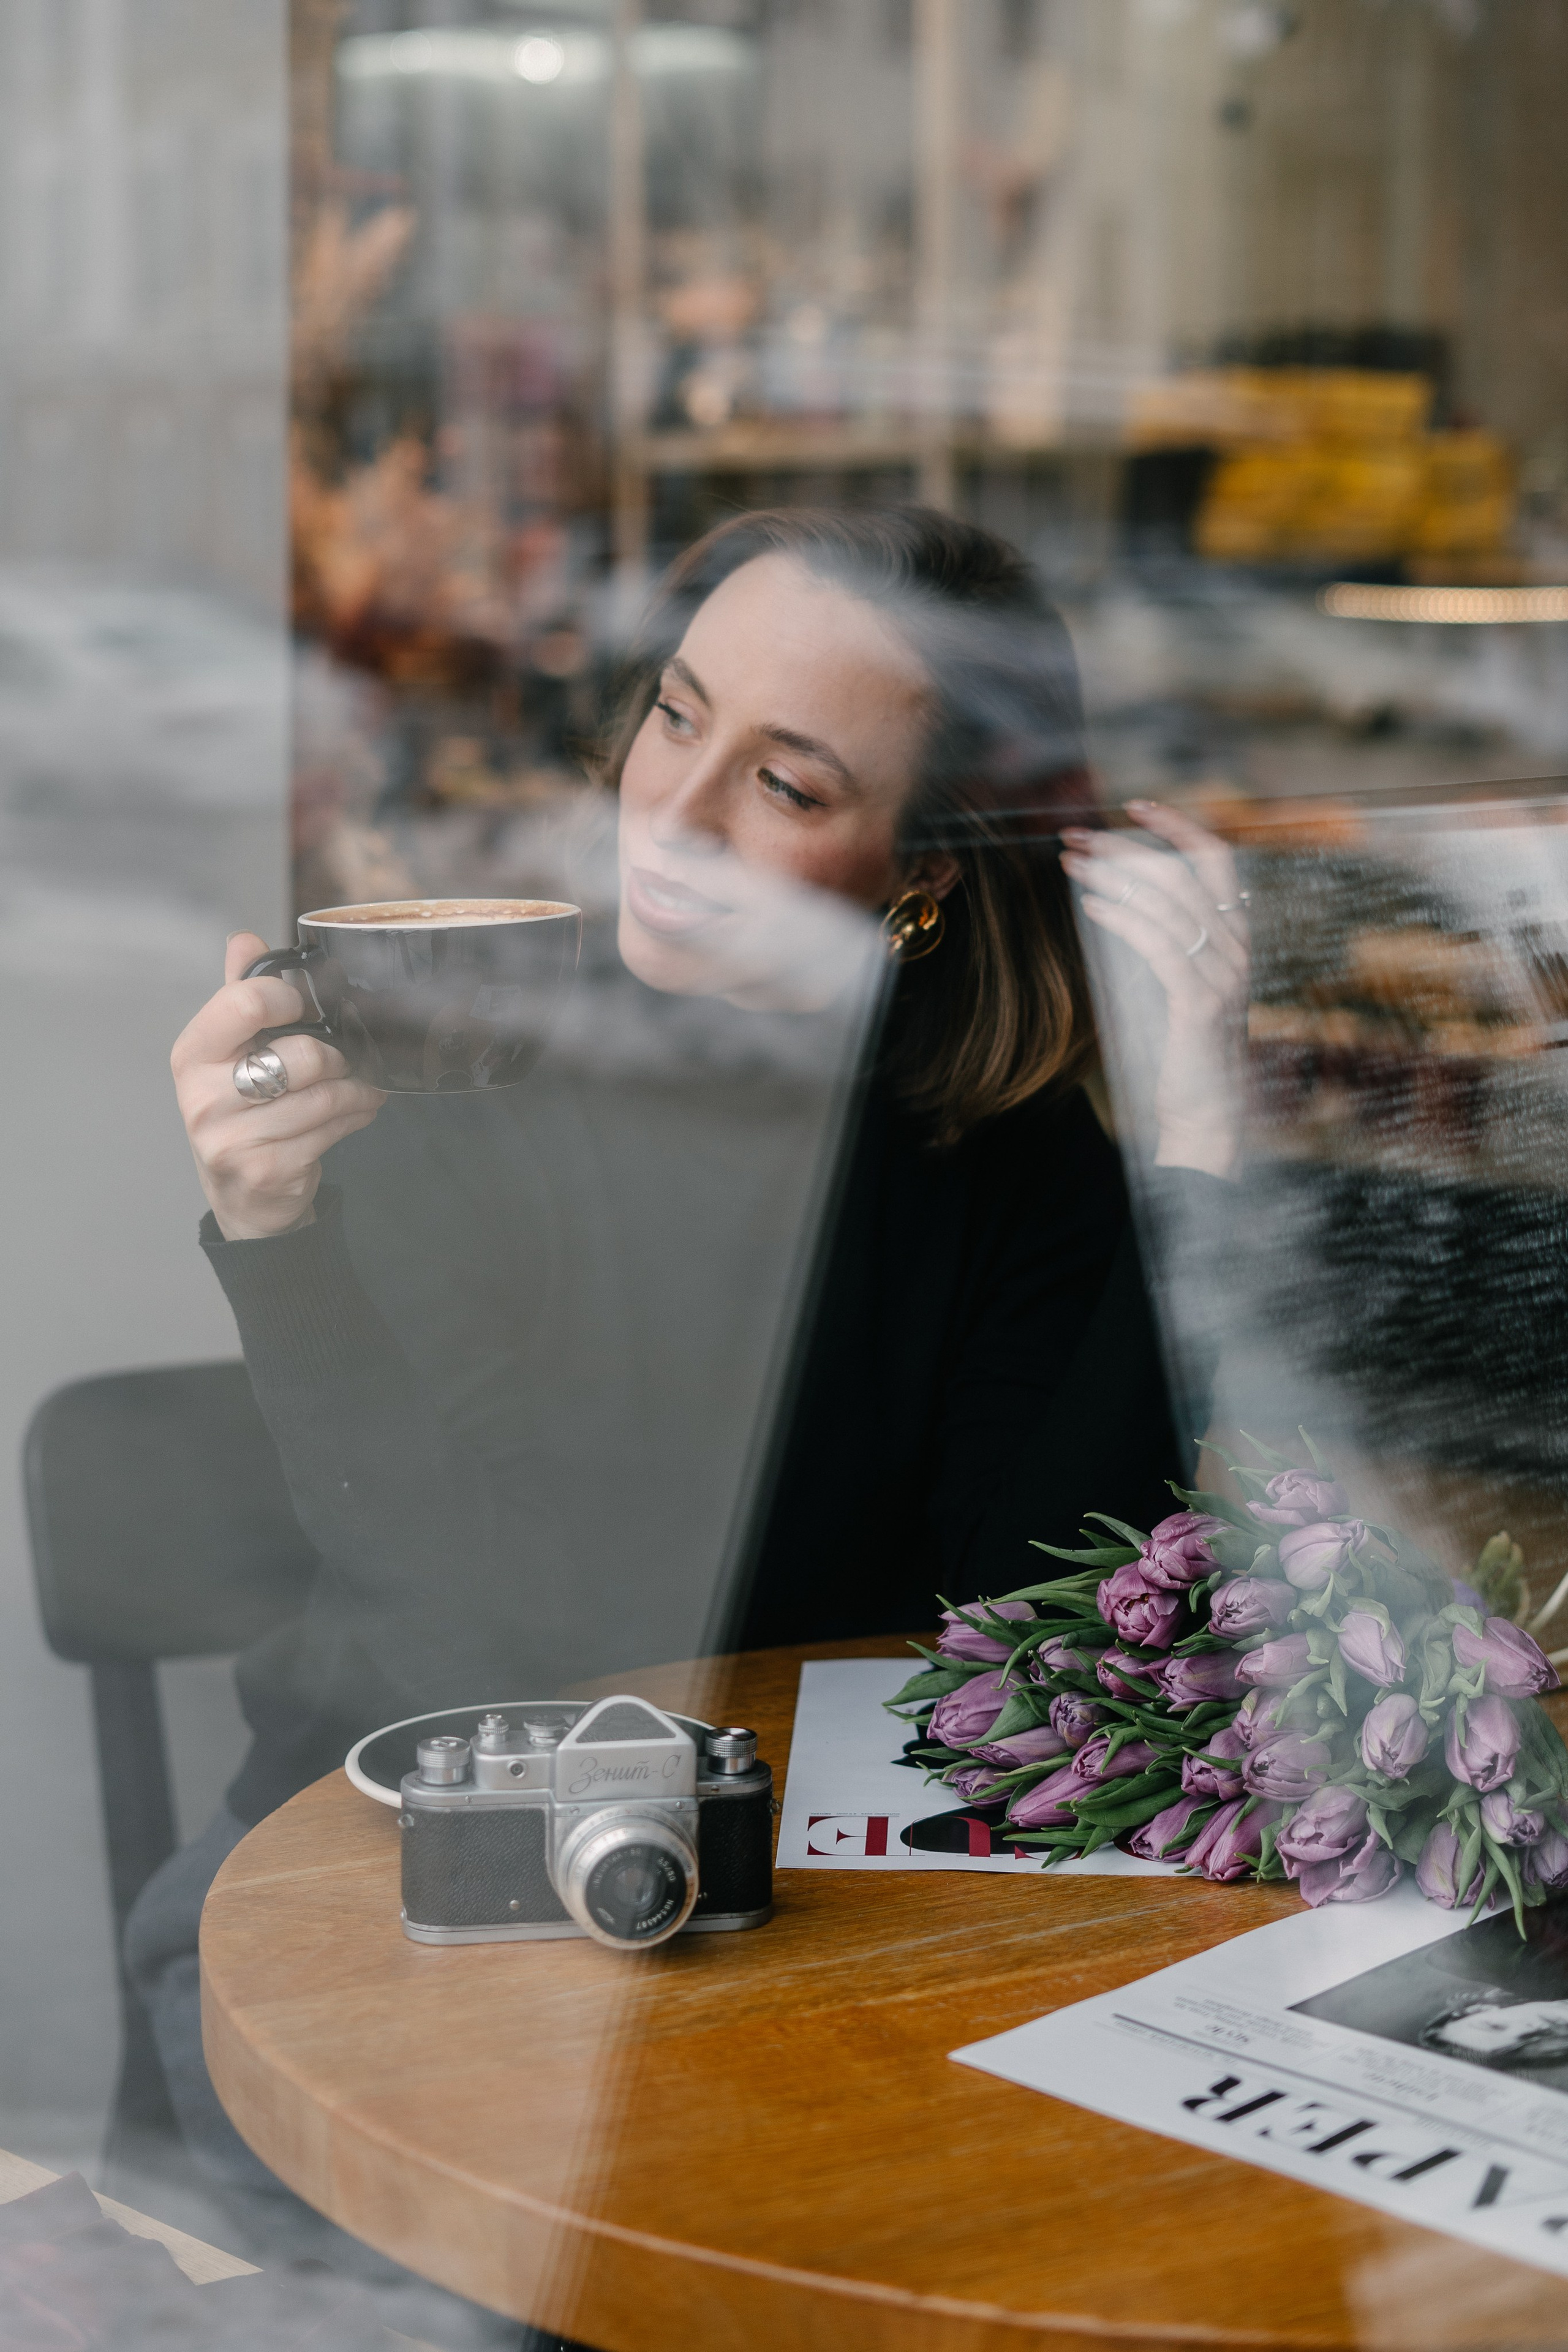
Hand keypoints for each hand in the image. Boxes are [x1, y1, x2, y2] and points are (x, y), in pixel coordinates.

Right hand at [172, 932, 386, 1239]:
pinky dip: (357, 1114)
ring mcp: (232, 1139)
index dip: (288, 998)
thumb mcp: (228, 1053)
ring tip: (361, 1084)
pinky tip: (358, 1109)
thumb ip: (238, 996)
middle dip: (336, 1055)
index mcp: (192, 1055)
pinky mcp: (267, 1169)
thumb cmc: (239, 1112)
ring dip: (357, 1088)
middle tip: (347, 1057)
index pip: (243, 1003)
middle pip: (298, 1055)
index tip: (309, 1005)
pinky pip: (333, 1128)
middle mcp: (204, 1097)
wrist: (239, 1194)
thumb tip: (243, 940)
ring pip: (324, 1096)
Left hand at [1061, 802, 1248, 1178]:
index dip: (1177, 825)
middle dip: (1125, 847)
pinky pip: (1159, 945)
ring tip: (1070, 866)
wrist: (1207, 1115)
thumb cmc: (1183, 1051)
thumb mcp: (1171, 983)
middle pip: (1183, 871)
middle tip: (1075, 835)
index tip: (1132, 805)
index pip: (1216, 859)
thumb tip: (1114, 898)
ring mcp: (1222, 975)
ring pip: (1167, 903)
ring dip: (1111, 878)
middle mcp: (1235, 948)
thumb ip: (1157, 941)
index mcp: (1234, 937)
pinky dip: (1122, 918)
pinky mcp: (1199, 1004)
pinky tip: (1090, 907)